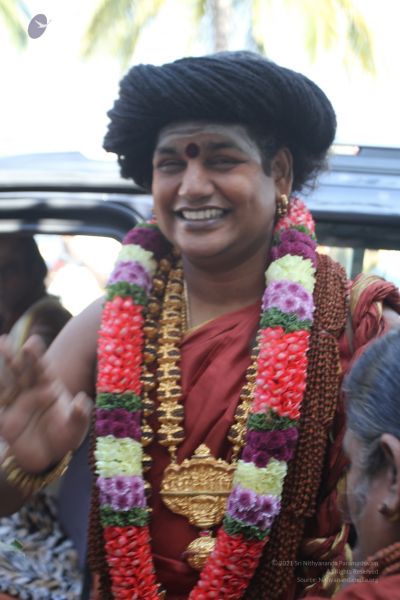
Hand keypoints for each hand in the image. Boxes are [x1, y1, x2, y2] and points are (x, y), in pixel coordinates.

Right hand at [0, 335, 91, 473]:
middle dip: (15, 357)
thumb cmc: (66, 436)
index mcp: (50, 388)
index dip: (36, 357)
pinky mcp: (7, 420)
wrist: (51, 456)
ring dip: (0, 369)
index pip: (42, 369)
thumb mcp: (76, 428)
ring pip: (7, 384)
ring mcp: (18, 404)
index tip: (31, 342)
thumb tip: (81, 400)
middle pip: (22, 372)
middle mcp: (32, 392)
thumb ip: (79, 415)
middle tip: (6, 340)